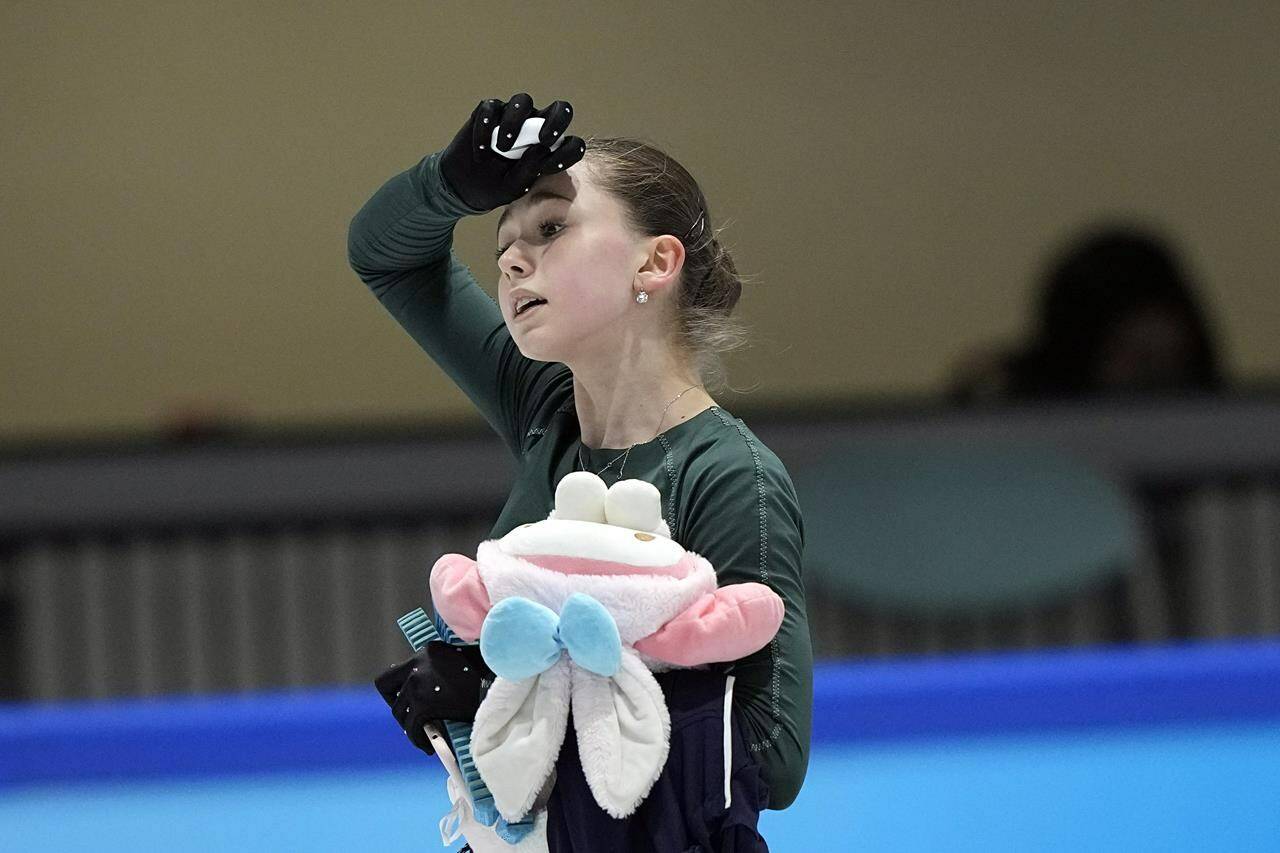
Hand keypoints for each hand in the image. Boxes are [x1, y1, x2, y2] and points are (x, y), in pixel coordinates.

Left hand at [373, 641, 493, 755]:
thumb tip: (428, 688)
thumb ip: (440, 668)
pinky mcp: (423, 704)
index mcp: (426, 651)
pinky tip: (430, 745)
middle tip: (413, 719)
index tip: (406, 700)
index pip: (394, 672)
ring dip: (411, 725)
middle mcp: (418, 664)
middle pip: (388, 688)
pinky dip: (419, 739)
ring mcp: (418, 684)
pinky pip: (412, 728)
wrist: (499, 688)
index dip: (396, 689)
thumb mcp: (462, 660)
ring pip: (400, 712)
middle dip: (399, 706)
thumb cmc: (490, 676)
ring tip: (426, 734)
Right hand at [438, 92, 585, 211]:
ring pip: (523, 101)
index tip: (548, 168)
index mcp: (549, 147)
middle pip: (558, 109)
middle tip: (545, 139)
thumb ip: (529, 170)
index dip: (568, 151)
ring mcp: (512, 116)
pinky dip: (485, 126)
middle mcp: (535, 126)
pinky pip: (490, 108)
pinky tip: (480, 150)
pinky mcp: (487, 112)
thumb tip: (540, 149)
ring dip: (515, 121)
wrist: (464, 186)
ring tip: (503, 148)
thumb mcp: (514, 186)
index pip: (570, 142)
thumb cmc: (496, 186)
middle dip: (555, 120)